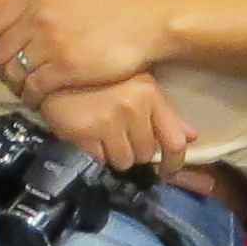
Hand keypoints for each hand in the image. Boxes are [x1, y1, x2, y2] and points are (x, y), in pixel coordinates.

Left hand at [0, 0, 169, 97]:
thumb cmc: (109, 3)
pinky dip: (33, 97)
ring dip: (16, 84)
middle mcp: (39, 19)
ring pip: (14, 71)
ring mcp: (51, 44)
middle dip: (2, 67)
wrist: (143, 24)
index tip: (3, 53)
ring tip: (25, 89)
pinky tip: (40, 99)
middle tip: (12, 76)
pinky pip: (34, 87)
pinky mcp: (66, 68)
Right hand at [34, 74, 195, 174]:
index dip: (174, 164)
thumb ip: (165, 113)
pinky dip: (95, 154)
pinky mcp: (84, 134)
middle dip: (135, 150)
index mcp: (150, 93)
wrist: (54, 73)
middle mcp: (133, 108)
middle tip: (120, 134)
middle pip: (146, 154)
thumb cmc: (100, 78)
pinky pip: (100, 161)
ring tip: (103, 134)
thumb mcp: (137, 86)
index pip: (175, 141)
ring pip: (124, 161)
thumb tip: (192, 137)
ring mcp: (108, 122)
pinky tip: (88, 136)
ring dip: (115, 154)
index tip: (167, 173)